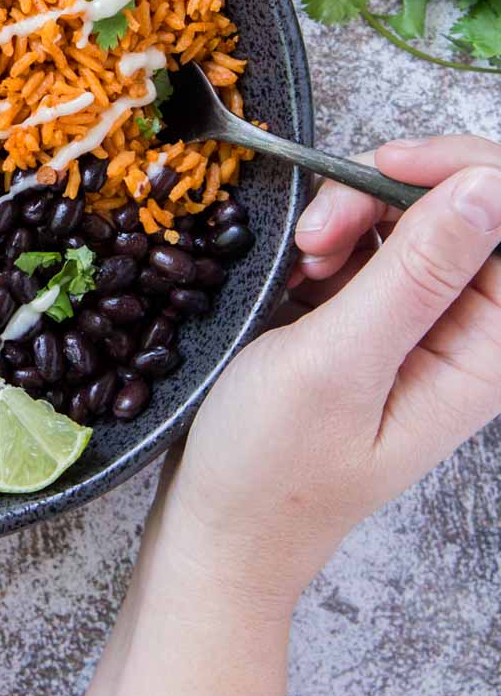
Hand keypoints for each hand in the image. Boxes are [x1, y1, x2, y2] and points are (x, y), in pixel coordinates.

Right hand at [156, 137, 500, 614]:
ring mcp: (418, 322)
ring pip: (410, 212)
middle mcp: (464, 334)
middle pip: (462, 207)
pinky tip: (296, 268)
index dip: (462, 173)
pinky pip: (370, 239)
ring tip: (301, 258)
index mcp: (484, 354)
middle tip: (320, 230)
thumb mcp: (340, 364)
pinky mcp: (374, 315)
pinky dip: (330, 236)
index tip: (384, 168)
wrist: (221, 527)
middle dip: (389, 192)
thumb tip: (485, 189)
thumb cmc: (275, 470)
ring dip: (352, 213)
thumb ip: (415, 274)